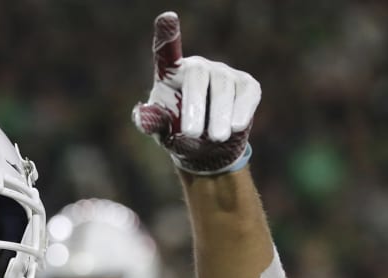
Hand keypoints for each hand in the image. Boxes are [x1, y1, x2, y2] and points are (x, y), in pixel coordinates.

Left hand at [132, 11, 260, 173]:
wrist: (208, 150)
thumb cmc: (177, 134)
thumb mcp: (161, 132)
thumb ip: (152, 123)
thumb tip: (141, 116)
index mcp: (170, 74)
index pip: (167, 52)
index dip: (168, 35)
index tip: (167, 18)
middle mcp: (197, 67)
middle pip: (198, 76)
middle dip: (195, 105)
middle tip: (192, 133)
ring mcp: (223, 73)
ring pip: (223, 86)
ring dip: (220, 114)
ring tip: (216, 138)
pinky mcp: (246, 85)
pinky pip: (246, 93)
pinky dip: (241, 110)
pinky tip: (236, 127)